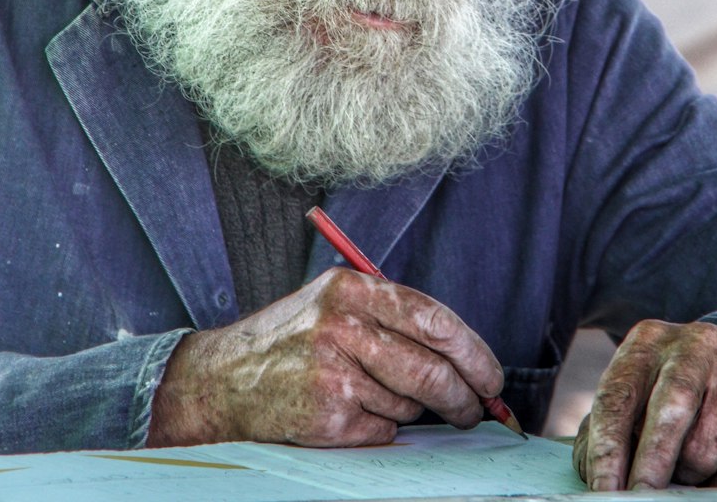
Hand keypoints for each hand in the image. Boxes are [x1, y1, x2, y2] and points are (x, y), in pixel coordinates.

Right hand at [148, 267, 503, 446]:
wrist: (224, 379)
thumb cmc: (293, 339)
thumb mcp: (336, 303)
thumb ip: (391, 317)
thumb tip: (463, 357)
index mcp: (350, 288)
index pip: (432, 317)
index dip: (472, 350)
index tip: (491, 375)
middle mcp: (341, 325)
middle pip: (430, 368)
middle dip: (464, 395)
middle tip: (477, 408)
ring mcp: (332, 372)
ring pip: (408, 402)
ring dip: (410, 408)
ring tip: (376, 394)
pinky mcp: (325, 415)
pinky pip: (382, 429)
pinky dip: (380, 426)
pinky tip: (350, 411)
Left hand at [572, 320, 716, 489]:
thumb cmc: (666, 393)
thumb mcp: (634, 395)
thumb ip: (607, 431)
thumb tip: (597, 477)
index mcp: (648, 340)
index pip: (619, 397)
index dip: (607, 449)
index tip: (604, 491)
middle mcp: (696, 343)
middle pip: (670, 410)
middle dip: (651, 464)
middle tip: (640, 498)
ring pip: (707, 446)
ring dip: (690, 475)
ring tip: (685, 466)